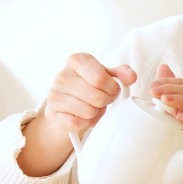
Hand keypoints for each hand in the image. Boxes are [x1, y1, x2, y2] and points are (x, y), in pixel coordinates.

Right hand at [19, 53, 135, 176]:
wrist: (66, 103)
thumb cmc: (88, 85)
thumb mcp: (106, 75)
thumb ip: (121, 74)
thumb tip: (131, 77)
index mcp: (76, 60)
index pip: (100, 78)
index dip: (112, 88)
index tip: (111, 89)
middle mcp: (61, 75)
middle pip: (97, 97)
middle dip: (105, 101)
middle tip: (102, 100)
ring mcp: (54, 94)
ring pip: (88, 111)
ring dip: (95, 112)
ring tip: (91, 106)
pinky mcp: (51, 113)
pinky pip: (77, 123)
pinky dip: (85, 123)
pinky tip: (82, 116)